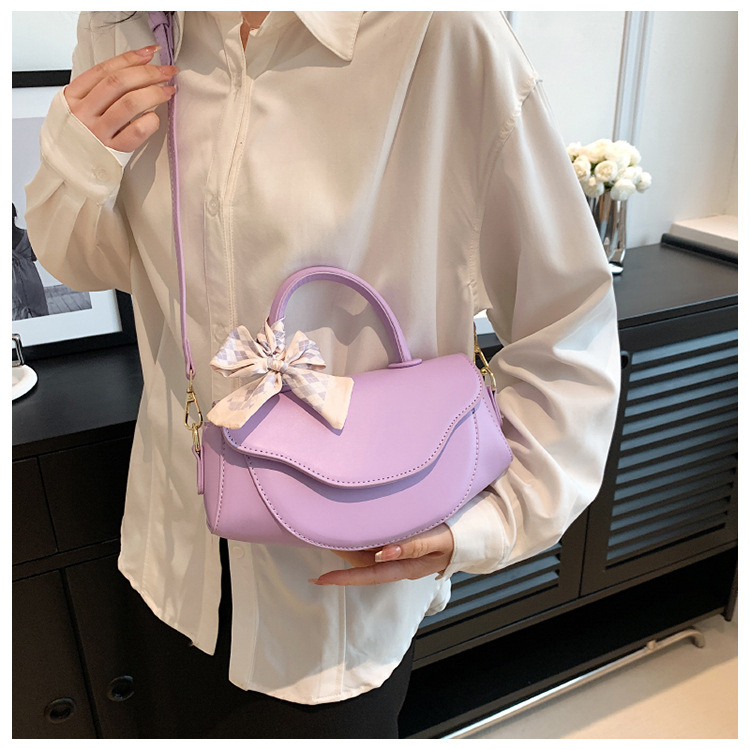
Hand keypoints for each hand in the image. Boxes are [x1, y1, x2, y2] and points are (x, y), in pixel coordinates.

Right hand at [64, 45, 177, 152]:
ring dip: (154, 93)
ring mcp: (97, 133)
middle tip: (167, 71)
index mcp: (73, 97)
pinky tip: (156, 117)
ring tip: (168, 90)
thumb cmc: (78, 137)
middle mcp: (84, 112)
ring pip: (130, 104)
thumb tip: (135, 70)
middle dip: (147, 73)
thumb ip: (98, 91)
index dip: (131, 58)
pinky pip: (136, 132)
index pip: (105, 70)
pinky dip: (150, 121)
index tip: (151, 53)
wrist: (67, 171)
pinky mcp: (112, 152)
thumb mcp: (77, 108)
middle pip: (119, 83)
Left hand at [309, 524, 454, 585]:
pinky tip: (355, 527)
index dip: (343, 578)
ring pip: (368, 555)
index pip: (368, 575)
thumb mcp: (438, 541)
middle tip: (316, 541)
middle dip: (339, 557)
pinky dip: (363, 538)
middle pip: (363, 565)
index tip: (319, 579)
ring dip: (349, 546)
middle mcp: (399, 563)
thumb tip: (385, 553)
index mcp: (406, 567)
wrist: (476, 535)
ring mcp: (401, 554)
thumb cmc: (457, 537)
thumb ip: (414, 545)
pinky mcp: (403, 544)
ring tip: (328, 533)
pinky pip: (377, 544)